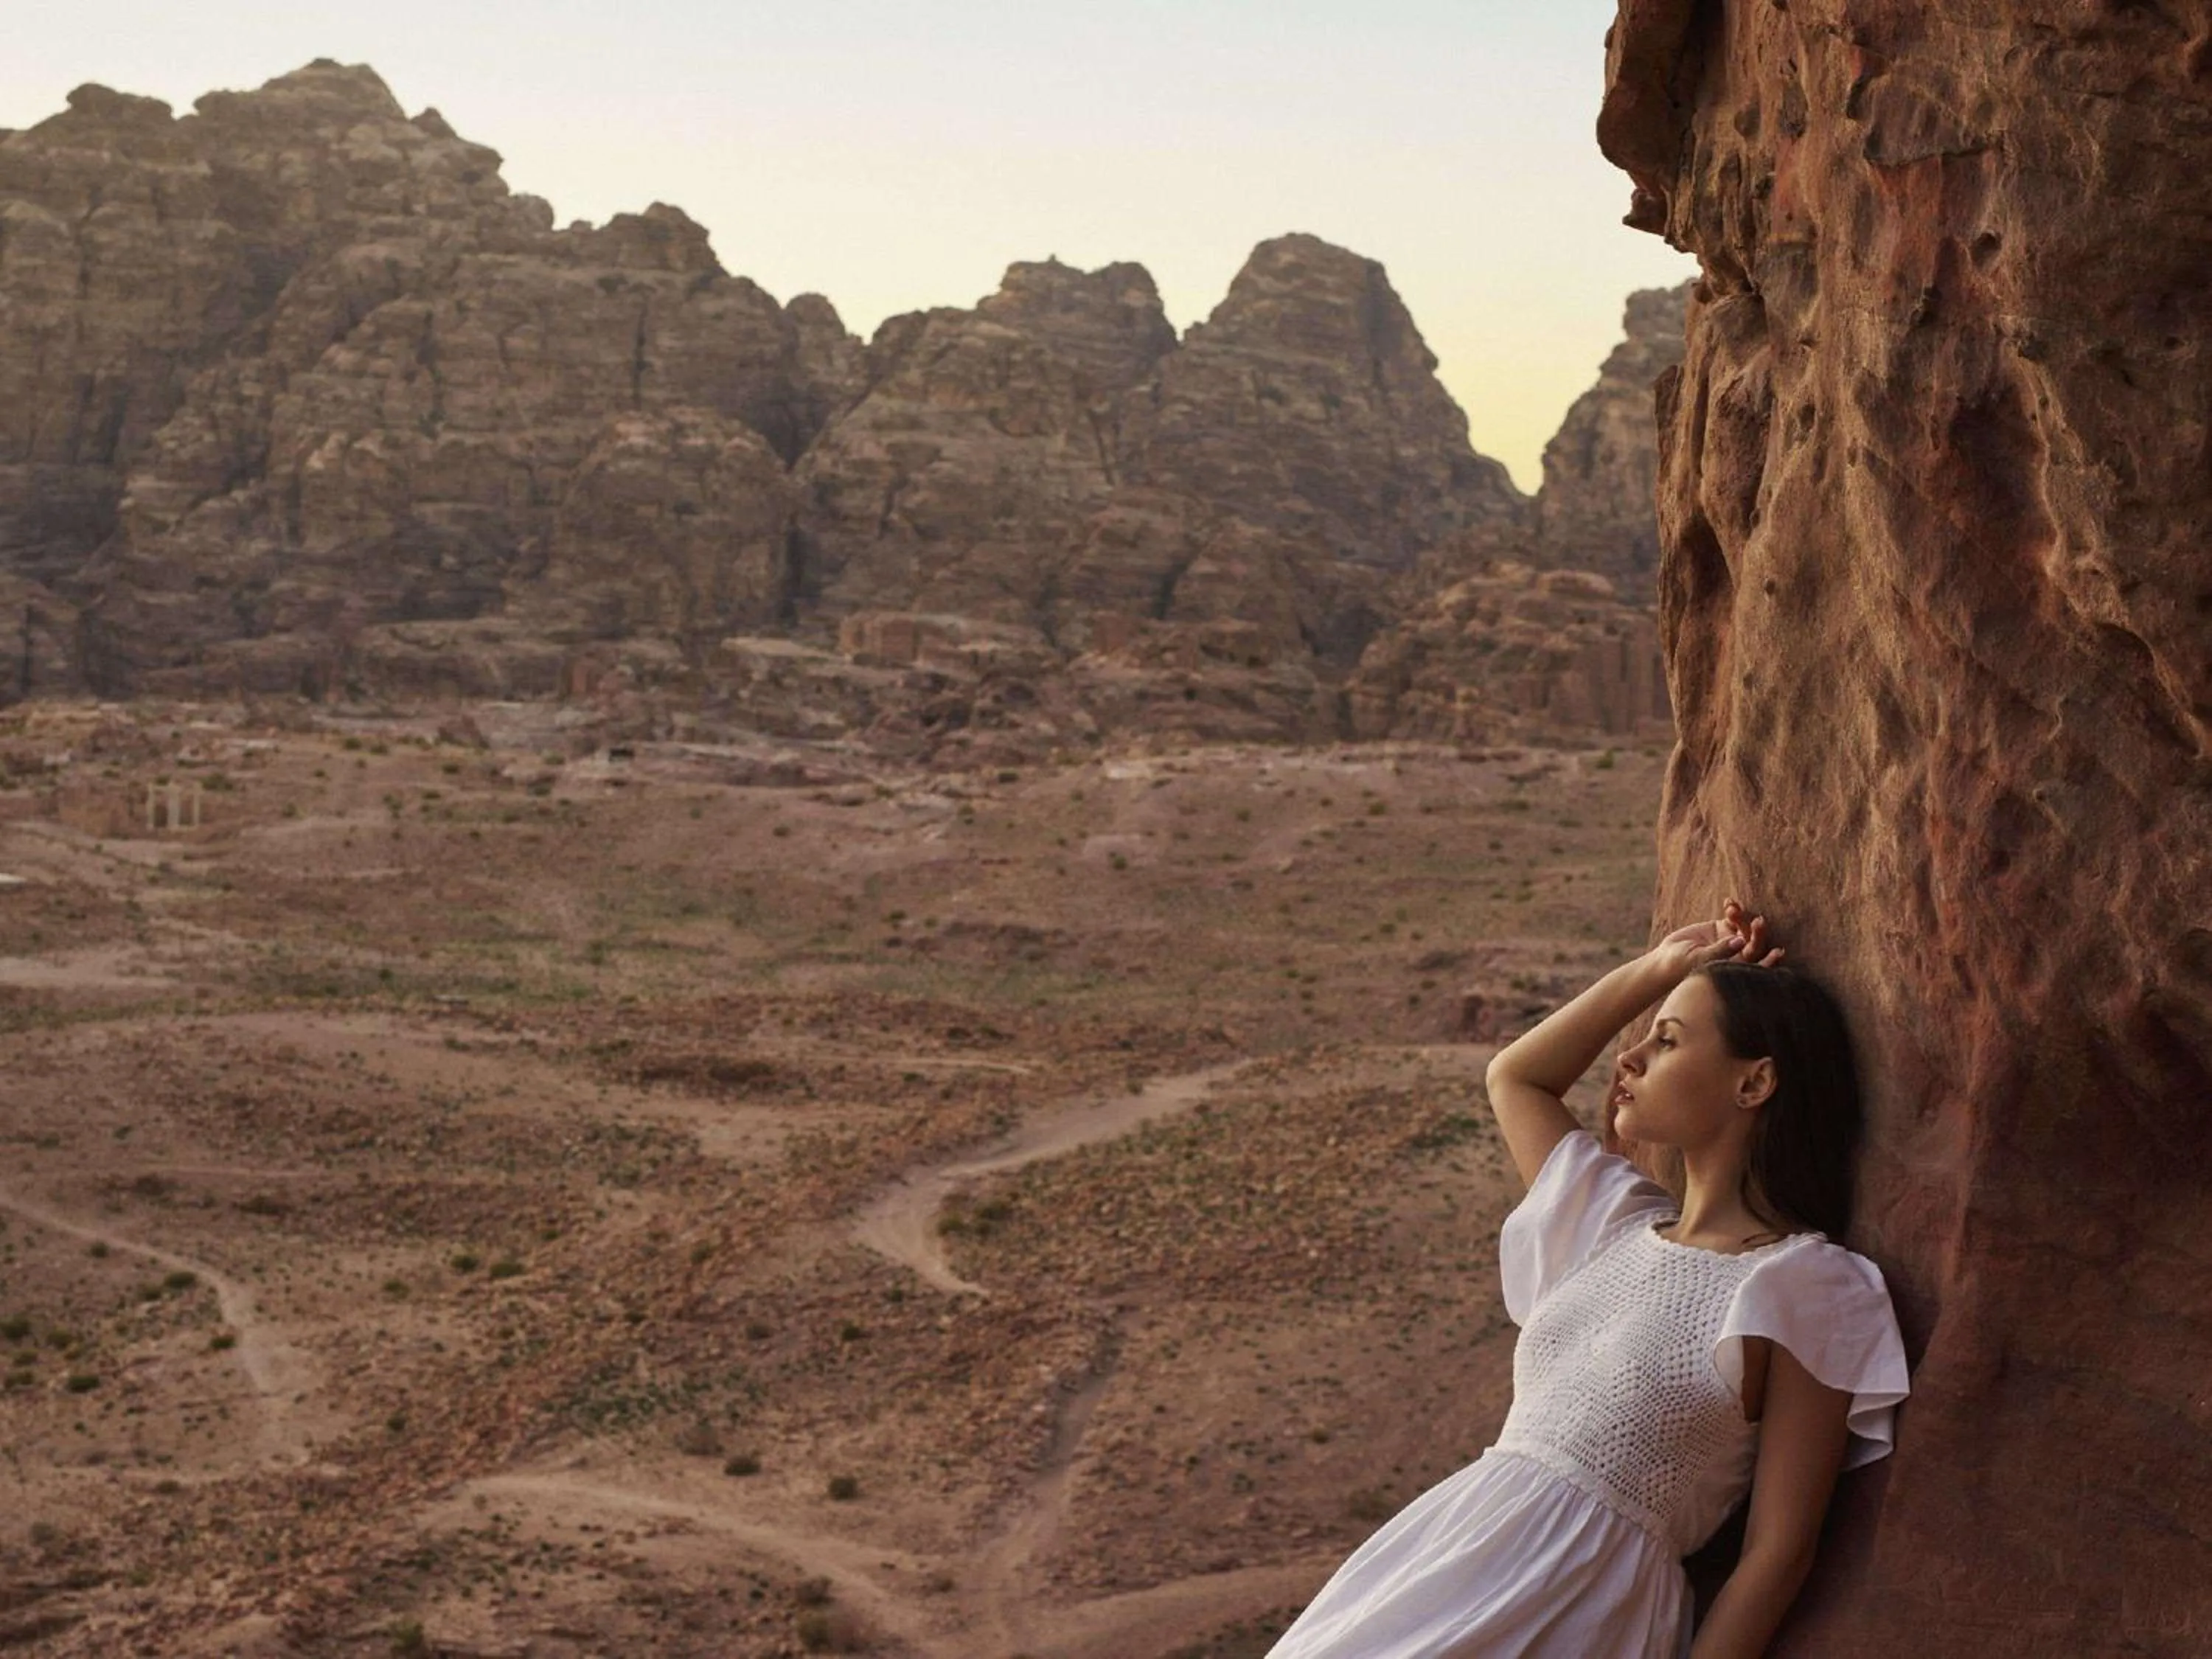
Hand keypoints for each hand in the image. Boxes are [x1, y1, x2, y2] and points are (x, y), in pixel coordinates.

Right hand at [1650, 898, 1785, 977]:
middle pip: (1754, 943)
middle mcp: (1737, 955)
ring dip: (1741, 916)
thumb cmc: (1681, 966)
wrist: (1665, 959)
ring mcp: (1730, 940)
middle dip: (1758, 932)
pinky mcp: (1721, 928)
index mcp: (1736, 969)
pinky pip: (1732, 916)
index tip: (1778, 951)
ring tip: (1730, 909)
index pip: (1758, 965)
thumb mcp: (1699, 959)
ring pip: (1744, 927)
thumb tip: (1741, 941)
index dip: (1770, 960)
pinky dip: (1732, 908)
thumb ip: (1720, 951)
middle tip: (1759, 921)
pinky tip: (1728, 902)